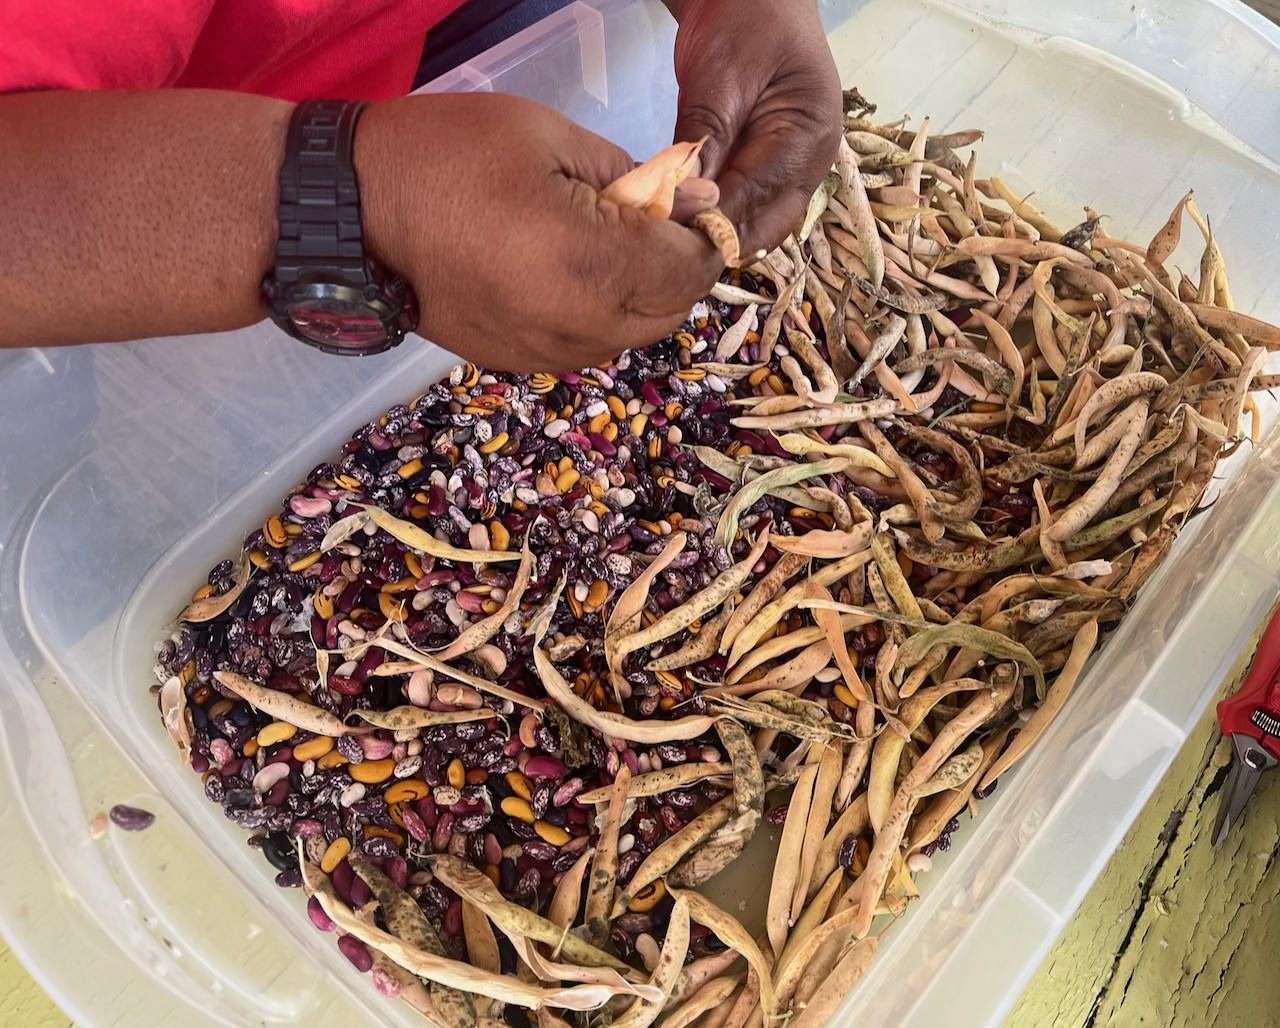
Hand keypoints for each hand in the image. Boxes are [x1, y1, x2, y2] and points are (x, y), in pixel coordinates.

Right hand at [355, 94, 721, 372]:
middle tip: (645, 220)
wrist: (352, 218)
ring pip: (632, 336)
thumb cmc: (448, 158)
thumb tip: (699, 203)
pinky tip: (564, 274)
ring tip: (601, 244)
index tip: (688, 205)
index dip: (703, 237)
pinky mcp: (517, 364)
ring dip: (638, 296)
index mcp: (589, 266)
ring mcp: (546, 354)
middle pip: (671, 312)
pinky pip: (587, 346)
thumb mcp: (550, 139)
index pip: (692, 270)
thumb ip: (635, 178)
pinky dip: (598, 315)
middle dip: (675, 269)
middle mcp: (577, 326)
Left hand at [668, 0, 841, 254]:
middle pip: (768, 226)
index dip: (715, 219)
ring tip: (674, 242)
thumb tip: (685, 199)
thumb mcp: (718, 78)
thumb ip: (703, 138)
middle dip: (720, 240)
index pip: (760, 195)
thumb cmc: (744, 22)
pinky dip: (716, 217)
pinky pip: (746, 208)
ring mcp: (792, 170)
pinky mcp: (768, 170)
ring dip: (718, 235)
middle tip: (670, 249)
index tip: (672, 234)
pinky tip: (683, 222)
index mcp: (809, 136)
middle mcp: (809, 163)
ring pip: (757, 226)